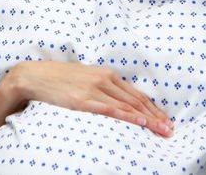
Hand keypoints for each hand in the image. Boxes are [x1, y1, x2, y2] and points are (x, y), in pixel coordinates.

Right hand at [2, 61, 172, 136]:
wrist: (36, 76)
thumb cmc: (60, 79)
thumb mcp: (86, 78)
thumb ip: (103, 86)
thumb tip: (118, 100)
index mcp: (106, 74)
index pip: (136, 93)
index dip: (153, 108)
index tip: (165, 120)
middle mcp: (104, 80)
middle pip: (136, 100)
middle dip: (156, 116)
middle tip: (170, 129)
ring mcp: (94, 90)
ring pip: (128, 106)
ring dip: (148, 120)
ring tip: (162, 130)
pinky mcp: (83, 100)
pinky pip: (111, 110)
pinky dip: (128, 116)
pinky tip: (140, 123)